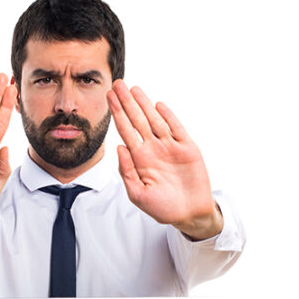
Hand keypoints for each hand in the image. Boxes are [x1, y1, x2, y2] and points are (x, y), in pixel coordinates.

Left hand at [108, 80, 221, 240]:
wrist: (189, 214)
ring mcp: (170, 147)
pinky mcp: (187, 148)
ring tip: (134, 89)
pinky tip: (158, 105)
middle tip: (117, 84)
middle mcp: (153, 149)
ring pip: (155, 120)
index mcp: (140, 158)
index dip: (117, 113)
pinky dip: (168, 117)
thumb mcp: (138, 195)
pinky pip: (176, 129)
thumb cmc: (163, 207)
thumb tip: (119, 147)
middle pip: (137, 120)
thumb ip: (127, 172)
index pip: (125, 130)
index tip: (109, 97)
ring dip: (144, 104)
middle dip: (127, 102)